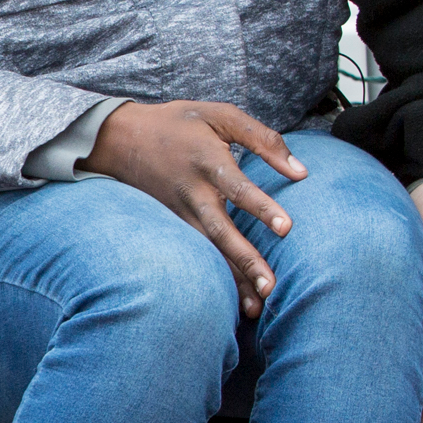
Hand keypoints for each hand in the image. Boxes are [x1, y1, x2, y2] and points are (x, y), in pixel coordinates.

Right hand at [77, 100, 305, 313]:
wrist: (120, 138)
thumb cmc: (179, 123)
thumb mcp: (220, 115)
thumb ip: (264, 138)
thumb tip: (302, 171)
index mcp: (207, 161)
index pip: (238, 188)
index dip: (262, 208)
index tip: (287, 229)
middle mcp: (192, 192)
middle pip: (221, 231)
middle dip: (246, 260)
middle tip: (270, 286)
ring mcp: (179, 212)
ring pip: (208, 251)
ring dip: (231, 279)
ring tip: (256, 307)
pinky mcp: (172, 224)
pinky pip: (196, 255)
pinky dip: (214, 277)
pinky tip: (233, 300)